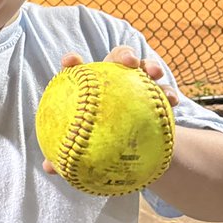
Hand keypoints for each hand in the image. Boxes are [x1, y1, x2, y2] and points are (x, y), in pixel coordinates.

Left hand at [41, 45, 178, 175]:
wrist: (131, 152)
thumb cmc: (97, 147)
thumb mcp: (83, 152)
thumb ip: (67, 155)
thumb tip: (49, 168)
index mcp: (91, 87)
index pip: (79, 70)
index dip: (73, 61)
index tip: (71, 61)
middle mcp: (114, 80)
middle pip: (117, 59)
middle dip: (123, 55)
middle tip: (127, 62)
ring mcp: (137, 86)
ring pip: (144, 68)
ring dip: (150, 65)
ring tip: (155, 73)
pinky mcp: (156, 97)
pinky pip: (164, 92)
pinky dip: (168, 93)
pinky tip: (172, 101)